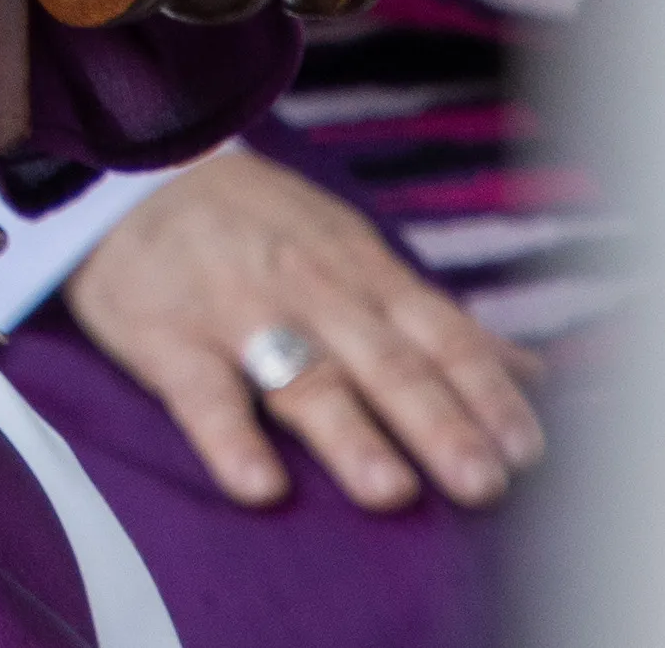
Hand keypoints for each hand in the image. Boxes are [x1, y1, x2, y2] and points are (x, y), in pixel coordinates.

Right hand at [62, 145, 546, 514]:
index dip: (484, 392)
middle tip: (482, 485)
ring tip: (391, 491)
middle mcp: (311, 288)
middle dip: (438, 423)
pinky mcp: (169, 338)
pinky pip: (202, 394)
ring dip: (349, 434)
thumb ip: (434, 318)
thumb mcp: (352, 249)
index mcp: (362, 271)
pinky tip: (261, 485)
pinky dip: (230, 440)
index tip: (526, 452)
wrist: (133, 172)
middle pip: (385, 361)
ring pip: (303, 377)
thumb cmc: (259, 225)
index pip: (439, 334)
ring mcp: (239, 311)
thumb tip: (531, 373)